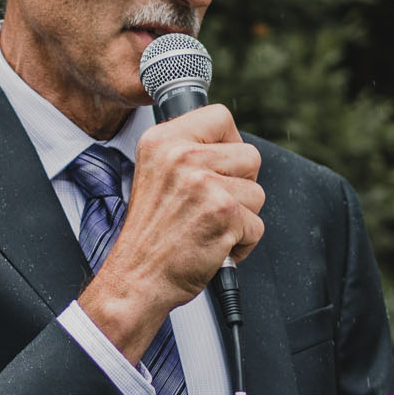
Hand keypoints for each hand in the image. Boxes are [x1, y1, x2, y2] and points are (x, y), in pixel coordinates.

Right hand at [78, 105, 264, 360]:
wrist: (136, 278)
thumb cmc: (150, 235)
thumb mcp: (155, 175)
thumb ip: (188, 152)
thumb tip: (230, 142)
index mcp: (162, 141)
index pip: (220, 116)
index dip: (230, 143)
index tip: (220, 166)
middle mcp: (182, 157)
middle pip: (249, 155)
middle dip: (241, 186)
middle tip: (212, 206)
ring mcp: (204, 185)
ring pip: (257, 193)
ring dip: (242, 217)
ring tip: (209, 228)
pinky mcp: (224, 214)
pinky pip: (257, 225)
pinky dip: (242, 243)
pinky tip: (214, 246)